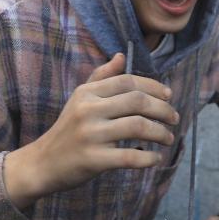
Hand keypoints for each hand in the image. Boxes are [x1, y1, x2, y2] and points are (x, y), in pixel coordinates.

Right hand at [4, 53, 178, 208]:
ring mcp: (91, 135)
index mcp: (87, 93)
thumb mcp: (80, 99)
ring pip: (138, 127)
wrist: (42, 163)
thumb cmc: (68, 129)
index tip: (169, 96)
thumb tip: (121, 56)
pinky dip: (149, 158)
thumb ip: (101, 77)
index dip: (154, 87)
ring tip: (168, 138)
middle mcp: (88, 110)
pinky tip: (155, 158)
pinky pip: (130, 157)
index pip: (128, 81)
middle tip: (175, 119)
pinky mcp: (93, 159)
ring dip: (160, 133)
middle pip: (138, 102)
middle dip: (163, 109)